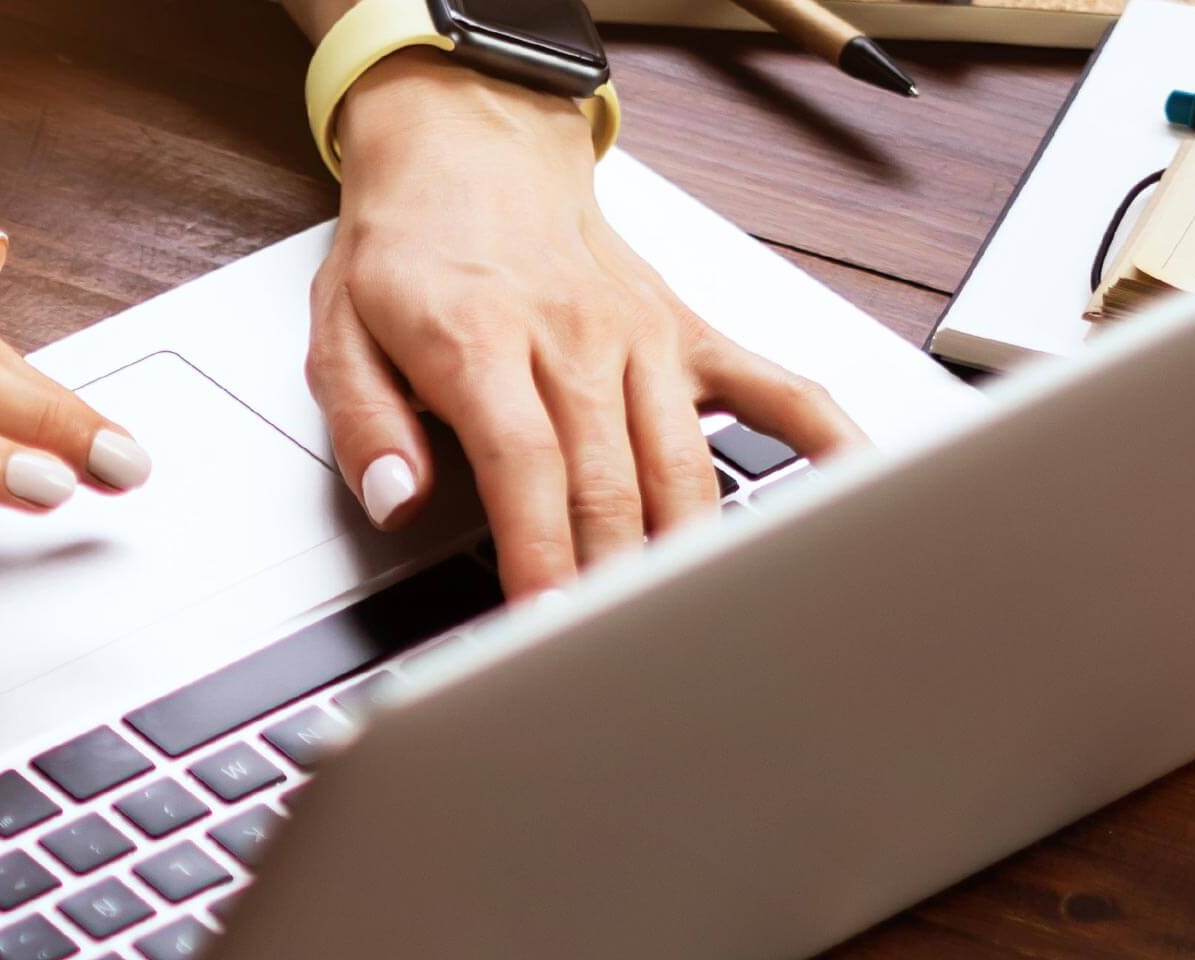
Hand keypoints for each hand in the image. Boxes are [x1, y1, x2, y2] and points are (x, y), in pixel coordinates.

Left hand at [309, 53, 867, 596]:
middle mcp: (576, 338)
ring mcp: (644, 337)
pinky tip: (854, 497)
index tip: (547, 626)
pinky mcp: (689, 334)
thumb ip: (364, 423)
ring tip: (694, 631)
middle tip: (614, 662)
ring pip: (686, 464)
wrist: (472, 148)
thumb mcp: (340, 329)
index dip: (542, 554)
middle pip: (611, 482)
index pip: (527, 466)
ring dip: (689, 554)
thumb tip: (396, 499)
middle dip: (615, 583)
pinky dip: (824, 444)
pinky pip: (775, 389)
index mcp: (483, 341)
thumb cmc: (410, 248)